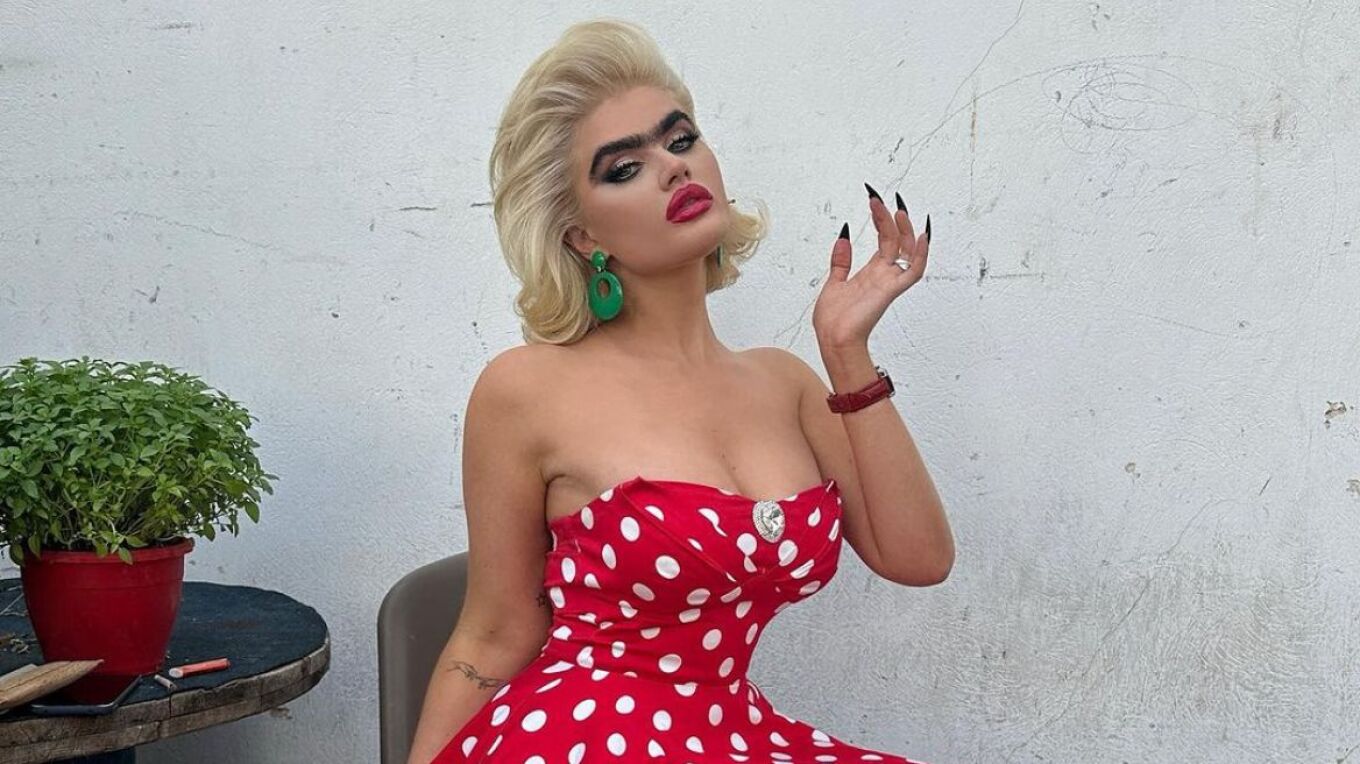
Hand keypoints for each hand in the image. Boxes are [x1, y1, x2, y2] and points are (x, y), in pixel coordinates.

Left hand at [812, 183, 930, 348]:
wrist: (833, 339)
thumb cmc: (833, 321)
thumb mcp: (834, 282)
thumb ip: (841, 261)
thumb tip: (842, 238)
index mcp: (871, 273)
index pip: (884, 240)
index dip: (882, 219)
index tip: (875, 200)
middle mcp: (883, 276)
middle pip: (894, 240)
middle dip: (888, 218)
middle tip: (878, 199)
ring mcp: (888, 283)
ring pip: (906, 251)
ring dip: (903, 230)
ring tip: (897, 211)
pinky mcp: (889, 291)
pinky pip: (913, 271)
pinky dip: (920, 255)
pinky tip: (921, 236)